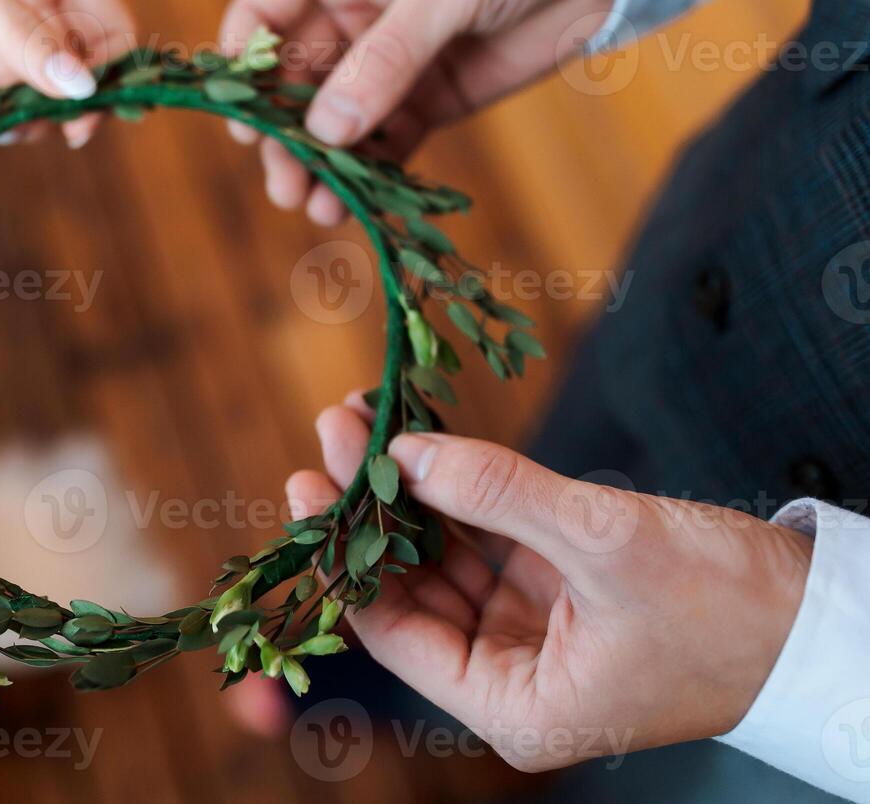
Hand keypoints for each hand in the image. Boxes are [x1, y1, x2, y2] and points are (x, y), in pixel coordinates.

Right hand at [221, 0, 616, 222]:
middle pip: (291, 81)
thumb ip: (387, 56)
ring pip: (333, 119)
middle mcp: (347, 6)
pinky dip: (371, 171)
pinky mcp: (428, 93)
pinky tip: (358, 201)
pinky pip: (385, 139)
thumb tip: (325, 130)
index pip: (261, 16)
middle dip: (285, 134)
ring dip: (323, 163)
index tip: (246, 125)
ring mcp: (386, 55)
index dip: (245, 71)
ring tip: (318, 205)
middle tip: (286, 185)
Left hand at [283, 400, 810, 770]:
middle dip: (370, 510)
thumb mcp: (605, 542)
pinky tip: (421, 445)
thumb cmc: (729, 607)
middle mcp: (512, 677)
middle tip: (334, 431)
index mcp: (514, 706)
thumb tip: (404, 451)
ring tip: (364, 422)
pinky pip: (486, 541)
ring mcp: (532, 631)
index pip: (396, 632)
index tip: (310, 484)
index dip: (347, 554)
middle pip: (411, 590)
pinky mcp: (556, 591)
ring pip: (444, 559)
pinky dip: (456, 494)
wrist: (823, 616)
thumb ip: (498, 493)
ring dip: (407, 493)